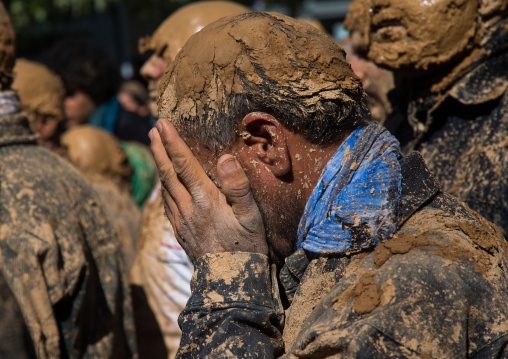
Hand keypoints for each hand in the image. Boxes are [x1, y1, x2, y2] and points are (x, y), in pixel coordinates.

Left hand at [150, 119, 267, 262]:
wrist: (230, 281)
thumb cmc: (247, 246)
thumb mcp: (251, 216)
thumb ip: (238, 186)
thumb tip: (225, 159)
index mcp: (205, 201)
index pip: (184, 165)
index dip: (172, 143)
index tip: (162, 123)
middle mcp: (187, 209)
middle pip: (168, 174)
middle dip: (159, 149)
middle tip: (152, 130)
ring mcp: (181, 222)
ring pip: (164, 188)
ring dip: (159, 165)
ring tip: (156, 148)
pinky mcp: (180, 232)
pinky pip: (167, 203)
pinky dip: (163, 186)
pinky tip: (164, 183)